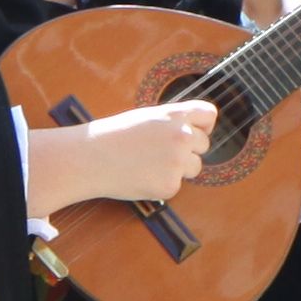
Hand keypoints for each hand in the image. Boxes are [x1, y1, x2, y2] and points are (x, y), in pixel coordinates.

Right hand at [28, 102, 214, 211]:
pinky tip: (141, 177)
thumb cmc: (114, 136)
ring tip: (149, 164)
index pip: (209, 115)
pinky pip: (176, 185)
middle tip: (159, 152)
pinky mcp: (170, 185)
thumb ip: (172, 122)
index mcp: (175, 114)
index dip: (203, 125)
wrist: (91, 157)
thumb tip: (194, 133)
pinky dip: (162, 184)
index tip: (195, 132)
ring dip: (178, 168)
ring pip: (194, 167)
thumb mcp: (147, 117)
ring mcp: (177, 162)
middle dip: (188, 150)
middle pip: (204, 144)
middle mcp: (182, 136)